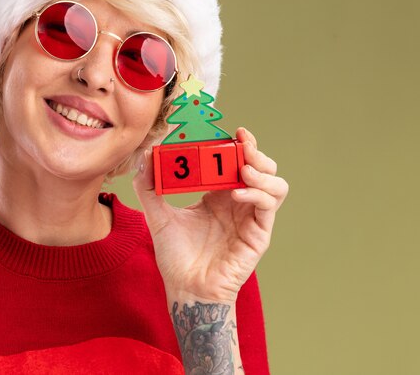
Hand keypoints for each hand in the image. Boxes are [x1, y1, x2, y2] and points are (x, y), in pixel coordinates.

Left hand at [132, 127, 288, 303]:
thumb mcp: (158, 215)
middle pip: (261, 167)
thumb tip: (144, 157)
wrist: (185, 288)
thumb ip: (150, 187)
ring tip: (243, 169)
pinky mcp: (258, 234)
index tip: (232, 130)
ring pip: (275, 184)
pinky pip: (268, 207)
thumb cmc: (176, 256)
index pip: (235, 161)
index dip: (238, 145)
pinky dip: (258, 194)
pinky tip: (238, 193)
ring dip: (263, 171)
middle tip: (241, 143)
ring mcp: (251, 217)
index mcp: (218, 194)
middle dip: (255, 151)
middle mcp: (238, 202)